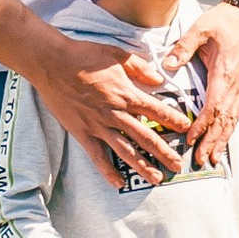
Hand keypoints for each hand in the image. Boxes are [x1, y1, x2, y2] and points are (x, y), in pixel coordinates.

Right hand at [34, 31, 188, 188]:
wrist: (52, 63)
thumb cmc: (84, 55)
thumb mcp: (118, 54)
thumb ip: (140, 68)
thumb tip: (158, 79)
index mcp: (126, 94)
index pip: (157, 111)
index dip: (174, 120)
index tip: (186, 128)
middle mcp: (116, 113)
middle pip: (146, 137)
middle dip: (164, 152)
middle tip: (177, 165)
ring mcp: (98, 125)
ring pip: (125, 151)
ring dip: (142, 166)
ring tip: (156, 178)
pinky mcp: (82, 133)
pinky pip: (97, 156)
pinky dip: (108, 171)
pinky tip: (118, 183)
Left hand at [171, 1, 238, 166]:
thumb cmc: (222, 21)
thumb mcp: (200, 28)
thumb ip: (184, 47)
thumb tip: (167, 64)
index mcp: (224, 72)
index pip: (214, 105)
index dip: (202, 124)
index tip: (191, 139)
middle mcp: (234, 84)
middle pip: (224, 119)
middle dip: (212, 141)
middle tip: (201, 160)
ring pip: (232, 119)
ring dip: (222, 140)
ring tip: (212, 159)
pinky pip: (235, 112)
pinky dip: (228, 130)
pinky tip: (222, 141)